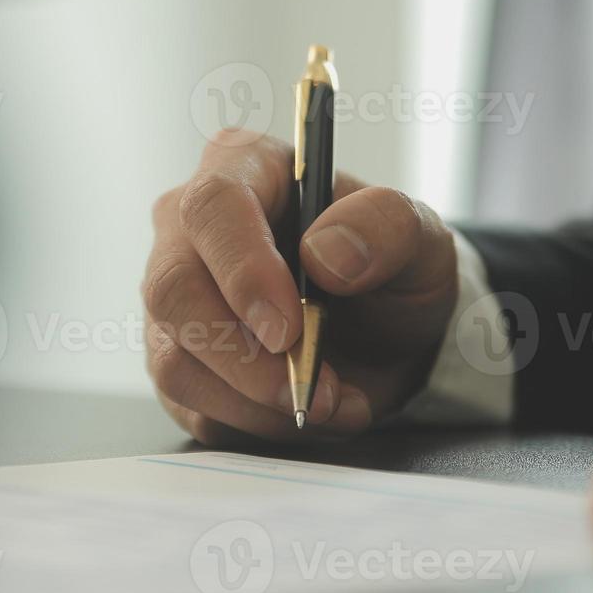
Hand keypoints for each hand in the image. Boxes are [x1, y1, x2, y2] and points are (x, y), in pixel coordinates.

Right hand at [143, 131, 457, 444]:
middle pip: (173, 289)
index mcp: (243, 169)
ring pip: (174, 360)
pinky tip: (305, 412)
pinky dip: (256, 423)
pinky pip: (190, 405)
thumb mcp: (419, 237)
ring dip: (256, 401)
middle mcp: (189, 230)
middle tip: (313, 389)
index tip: (290, 329)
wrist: (389, 335)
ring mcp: (175, 300)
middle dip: (245, 356)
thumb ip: (385, 225)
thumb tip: (324, 253)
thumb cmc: (391, 269)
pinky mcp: (177, 360)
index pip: (212, 207)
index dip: (242, 270)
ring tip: (329, 402)